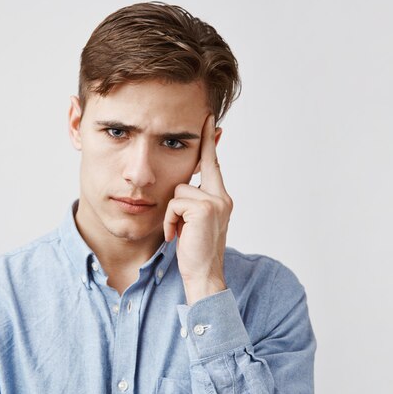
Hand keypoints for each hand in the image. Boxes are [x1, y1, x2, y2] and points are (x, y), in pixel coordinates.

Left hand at [163, 114, 232, 304]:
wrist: (202, 276)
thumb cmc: (194, 252)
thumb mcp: (193, 223)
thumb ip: (192, 202)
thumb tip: (184, 186)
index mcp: (221, 199)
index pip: (213, 166)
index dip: (210, 143)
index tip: (211, 121)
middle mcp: (222, 197)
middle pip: (202, 165)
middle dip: (204, 142)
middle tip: (207, 117)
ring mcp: (216, 202)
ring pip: (179, 190)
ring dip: (171, 212)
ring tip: (177, 231)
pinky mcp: (204, 209)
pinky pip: (175, 203)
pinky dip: (170, 220)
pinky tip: (176, 236)